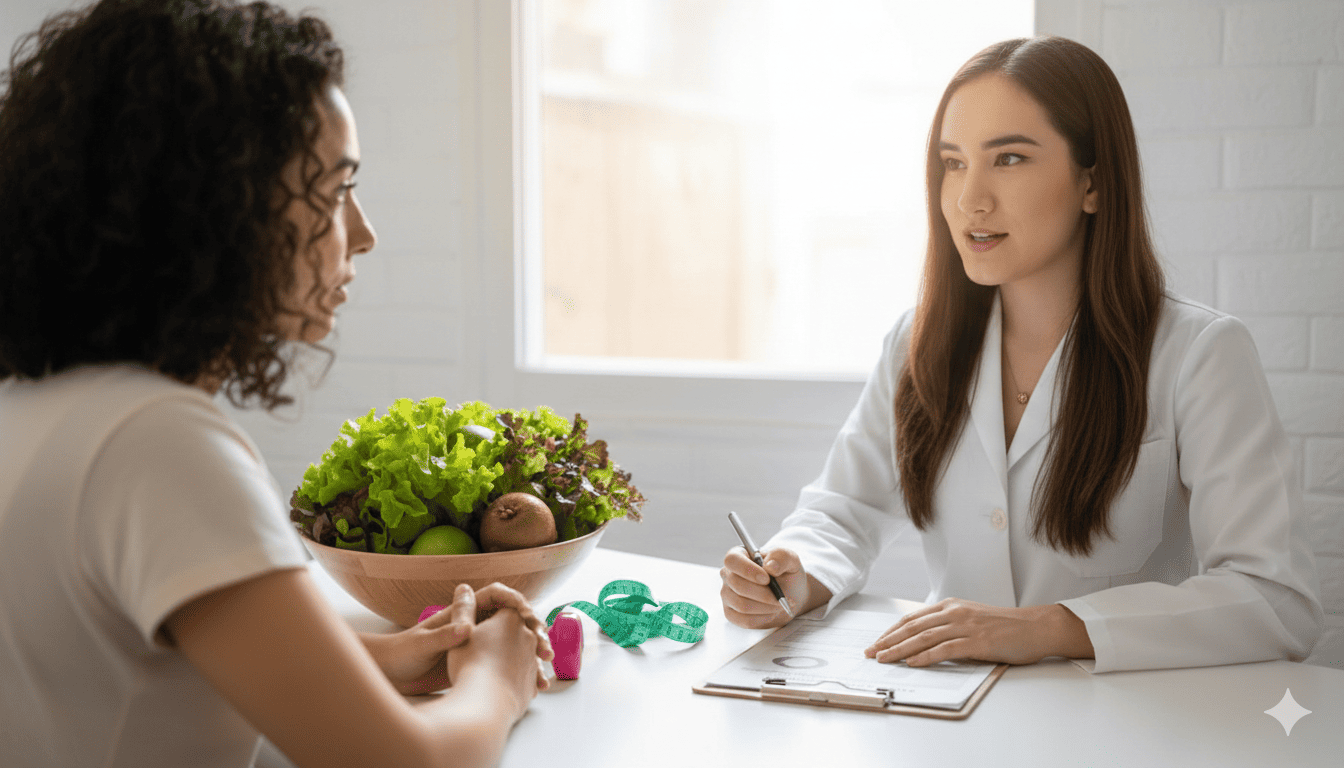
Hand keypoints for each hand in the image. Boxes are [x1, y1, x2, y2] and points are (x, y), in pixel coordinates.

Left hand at [365, 582, 552, 694]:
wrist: (394, 676)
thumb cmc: (403, 654)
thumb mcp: (422, 644)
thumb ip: (443, 635)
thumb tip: (465, 628)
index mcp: (463, 611)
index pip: (497, 595)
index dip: (515, 600)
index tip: (527, 613)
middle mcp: (476, 624)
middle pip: (513, 618)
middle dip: (533, 628)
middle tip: (544, 644)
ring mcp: (481, 645)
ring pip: (516, 642)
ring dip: (533, 652)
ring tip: (546, 666)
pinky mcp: (481, 665)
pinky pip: (510, 664)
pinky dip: (525, 672)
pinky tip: (535, 685)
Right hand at [447, 607, 542, 720]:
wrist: (485, 705)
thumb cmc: (469, 665)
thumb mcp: (461, 632)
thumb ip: (463, 610)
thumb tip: (464, 589)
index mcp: (510, 618)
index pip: (505, 609)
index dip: (494, 615)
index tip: (484, 624)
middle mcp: (526, 635)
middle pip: (516, 630)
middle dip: (504, 637)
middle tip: (487, 648)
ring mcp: (532, 659)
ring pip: (522, 653)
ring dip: (511, 658)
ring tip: (493, 670)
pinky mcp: (532, 681)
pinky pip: (525, 674)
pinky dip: (514, 676)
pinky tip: (501, 685)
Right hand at [719, 546, 811, 628]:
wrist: (791, 594)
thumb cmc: (786, 574)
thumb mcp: (791, 559)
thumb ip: (782, 556)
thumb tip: (770, 566)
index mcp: (739, 555)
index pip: (732, 560)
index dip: (747, 570)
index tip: (766, 579)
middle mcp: (728, 574)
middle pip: (737, 585)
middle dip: (763, 594)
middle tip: (780, 596)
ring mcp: (727, 594)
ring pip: (741, 604)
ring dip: (766, 607)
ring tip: (778, 604)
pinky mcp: (731, 613)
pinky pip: (744, 620)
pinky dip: (763, 618)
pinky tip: (771, 612)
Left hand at [863, 599, 1091, 666]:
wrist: (1036, 627)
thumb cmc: (1004, 626)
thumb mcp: (971, 619)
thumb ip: (949, 625)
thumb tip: (924, 640)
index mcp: (951, 606)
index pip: (913, 619)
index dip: (892, 631)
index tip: (877, 642)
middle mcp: (955, 613)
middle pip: (913, 627)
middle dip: (889, 640)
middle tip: (871, 652)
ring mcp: (966, 626)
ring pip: (925, 637)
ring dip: (901, 649)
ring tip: (884, 658)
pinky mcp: (977, 642)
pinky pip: (946, 649)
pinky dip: (926, 656)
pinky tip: (912, 662)